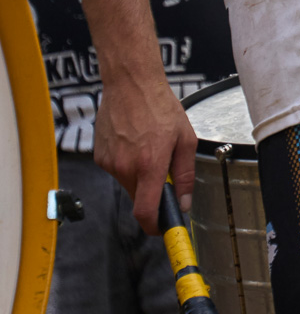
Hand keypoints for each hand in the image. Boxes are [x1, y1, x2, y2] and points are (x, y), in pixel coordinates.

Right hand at [94, 71, 197, 232]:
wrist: (130, 83)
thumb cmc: (160, 107)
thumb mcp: (185, 140)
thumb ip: (185, 176)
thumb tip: (183, 203)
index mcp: (149, 165)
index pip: (145, 212)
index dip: (153, 227)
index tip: (161, 230)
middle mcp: (125, 168)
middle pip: (139, 198)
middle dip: (152, 192)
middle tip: (162, 169)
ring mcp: (109, 162)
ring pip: (128, 184)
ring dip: (139, 175)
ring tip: (147, 146)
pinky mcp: (99, 156)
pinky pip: (117, 170)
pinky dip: (127, 164)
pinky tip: (133, 142)